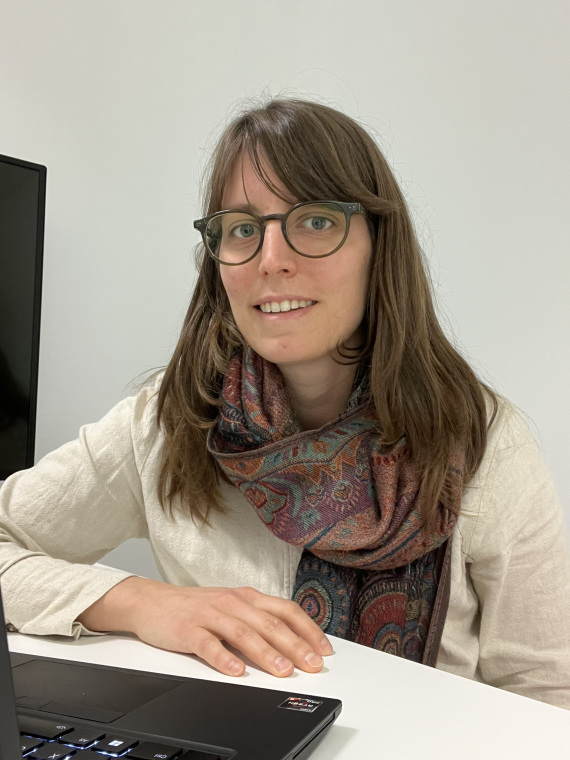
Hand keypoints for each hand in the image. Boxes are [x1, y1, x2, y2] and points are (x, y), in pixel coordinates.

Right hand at [78, 577, 332, 677]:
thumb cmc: (194, 607)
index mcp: (246, 597)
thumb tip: (292, 641)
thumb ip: (257, 619)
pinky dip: (224, 658)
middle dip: (295, 645)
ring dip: (265, 653)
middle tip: (312, 665)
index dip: (308, 629)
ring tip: (282, 671)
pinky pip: (208, 644)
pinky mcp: (188, 629)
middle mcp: (232, 603)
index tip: (324, 650)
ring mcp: (210, 615)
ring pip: (244, 633)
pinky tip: (236, 672)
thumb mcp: (230, 606)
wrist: (151, 601)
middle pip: (269, 623)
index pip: (285, 610)